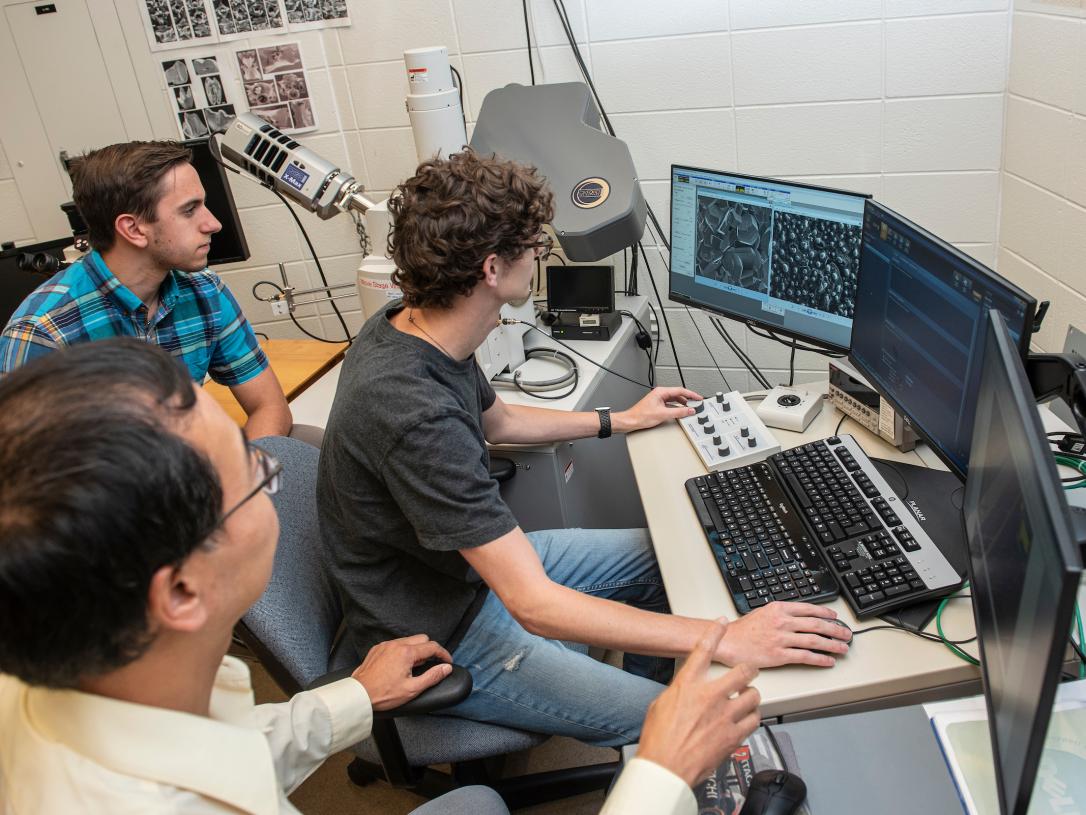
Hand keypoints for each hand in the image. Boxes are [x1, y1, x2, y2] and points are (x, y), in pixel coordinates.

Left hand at [351, 634, 452, 710]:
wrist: (359, 695)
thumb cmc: (384, 694)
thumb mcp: (412, 689)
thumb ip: (432, 677)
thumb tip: (446, 668)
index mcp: (406, 653)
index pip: (432, 647)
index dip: (443, 654)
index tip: (447, 661)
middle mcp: (396, 644)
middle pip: (422, 638)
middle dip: (430, 649)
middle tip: (431, 664)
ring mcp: (385, 645)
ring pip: (408, 640)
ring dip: (416, 649)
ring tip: (415, 666)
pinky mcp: (377, 649)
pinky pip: (395, 644)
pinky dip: (402, 650)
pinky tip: (400, 664)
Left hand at [614, 387, 702, 432]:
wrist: (631, 421)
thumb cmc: (641, 416)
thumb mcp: (663, 414)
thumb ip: (679, 412)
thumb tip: (689, 410)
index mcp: (661, 392)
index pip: (680, 390)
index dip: (691, 394)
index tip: (698, 398)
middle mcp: (660, 393)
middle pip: (678, 394)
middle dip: (688, 399)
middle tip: (697, 403)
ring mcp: (658, 399)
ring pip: (674, 399)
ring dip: (683, 403)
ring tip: (690, 408)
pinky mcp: (657, 405)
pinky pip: (670, 404)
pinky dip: (677, 407)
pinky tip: (680, 411)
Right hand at [638, 619, 760, 786]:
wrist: (665, 768)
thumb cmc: (659, 740)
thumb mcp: (661, 705)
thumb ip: (680, 691)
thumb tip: (689, 688)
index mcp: (687, 686)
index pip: (703, 650)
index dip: (715, 633)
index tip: (722, 624)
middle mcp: (709, 697)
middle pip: (741, 671)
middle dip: (748, 670)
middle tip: (749, 672)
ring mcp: (724, 716)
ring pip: (753, 696)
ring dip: (751, 696)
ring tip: (746, 700)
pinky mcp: (734, 736)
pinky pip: (754, 720)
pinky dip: (752, 718)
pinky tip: (746, 720)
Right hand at [717, 602, 850, 667]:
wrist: (728, 642)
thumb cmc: (743, 629)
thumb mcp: (763, 612)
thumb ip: (782, 613)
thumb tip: (800, 617)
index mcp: (779, 609)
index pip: (809, 609)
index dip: (826, 613)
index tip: (835, 618)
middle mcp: (783, 622)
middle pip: (816, 625)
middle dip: (835, 630)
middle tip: (846, 634)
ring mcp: (782, 639)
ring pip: (814, 641)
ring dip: (832, 644)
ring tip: (843, 648)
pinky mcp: (780, 655)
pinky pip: (805, 657)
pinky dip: (820, 659)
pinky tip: (829, 661)